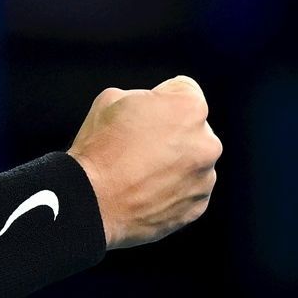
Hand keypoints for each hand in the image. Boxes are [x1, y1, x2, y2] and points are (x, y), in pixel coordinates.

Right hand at [66, 74, 221, 249]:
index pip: (183, 90)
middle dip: (173, 132)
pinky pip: (190, 190)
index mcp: (190, 108)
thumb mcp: (113, 98)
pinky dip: (174, 189)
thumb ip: (146, 97)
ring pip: (194, 161)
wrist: (91, 203)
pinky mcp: (198, 206)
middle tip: (141, 145)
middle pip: (192, 128)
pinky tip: (147, 191)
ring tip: (142, 172)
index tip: (144, 114)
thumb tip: (153, 109)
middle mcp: (207, 143)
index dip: (159, 99)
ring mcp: (205, 178)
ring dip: (176, 163)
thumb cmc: (99, 150)